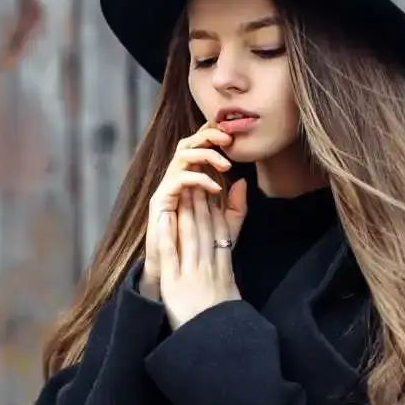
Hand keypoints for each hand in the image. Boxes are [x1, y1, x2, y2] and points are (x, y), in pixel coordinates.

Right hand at [140, 124, 243, 299]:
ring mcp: (168, 187)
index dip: (215, 135)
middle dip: (209, 135)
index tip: (236, 135)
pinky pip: (179, 179)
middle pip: (189, 142)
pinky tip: (215, 188)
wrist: (177, 269)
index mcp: (193, 179)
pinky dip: (199, 179)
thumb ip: (236, 206)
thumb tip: (243, 181)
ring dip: (206, 155)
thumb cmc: (200, 248)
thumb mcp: (226, 226)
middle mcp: (178, 178)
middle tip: (229, 139)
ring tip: (225, 165)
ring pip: (183, 154)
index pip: (201, 148)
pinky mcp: (161, 199)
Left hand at [158, 188, 245, 329]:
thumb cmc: (223, 324)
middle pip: (207, 230)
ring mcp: (191, 276)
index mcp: (223, 271)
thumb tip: (233, 254)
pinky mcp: (174, 286)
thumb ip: (231, 272)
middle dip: (203, 203)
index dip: (217, 211)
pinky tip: (164, 217)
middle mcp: (209, 269)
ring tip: (183, 189)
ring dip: (187, 211)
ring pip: (190, 237)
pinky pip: (170, 256)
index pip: (221, 234)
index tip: (213, 192)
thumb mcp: (234, 294)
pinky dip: (167, 235)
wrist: (213, 345)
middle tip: (198, 180)